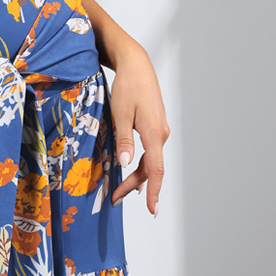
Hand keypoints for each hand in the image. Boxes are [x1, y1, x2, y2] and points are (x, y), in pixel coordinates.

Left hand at [109, 43, 168, 216]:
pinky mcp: (155, 126)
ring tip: (118, 190)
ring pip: (150, 161)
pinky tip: (130, 171)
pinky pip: (150, 152)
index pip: (156, 170)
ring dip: (136, 177)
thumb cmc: (127, 86)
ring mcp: (160, 130)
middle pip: (150, 169)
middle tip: (114, 198)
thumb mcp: (120, 113)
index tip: (153, 210)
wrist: (137, 65)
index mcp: (154, 133)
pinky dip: (140, 164)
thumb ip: (123, 140)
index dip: (154, 191)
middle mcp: (161, 134)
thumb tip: (126, 163)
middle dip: (133, 186)